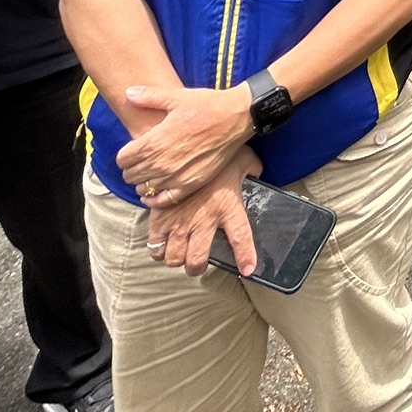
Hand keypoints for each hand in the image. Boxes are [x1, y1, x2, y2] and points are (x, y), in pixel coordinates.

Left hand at [116, 84, 253, 205]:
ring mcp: (175, 176)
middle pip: (131, 175)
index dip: (124, 154)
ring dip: (142, 182)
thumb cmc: (206, 105)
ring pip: (144, 188)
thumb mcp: (176, 97)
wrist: (236, 117)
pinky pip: (163, 200)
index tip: (132, 150)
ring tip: (149, 174)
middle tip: (140, 161)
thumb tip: (127, 92)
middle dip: (131, 168)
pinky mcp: (190, 185)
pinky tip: (152, 194)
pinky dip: (153, 199)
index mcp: (154, 141)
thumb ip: (149, 97)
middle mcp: (161, 162)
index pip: (123, 158)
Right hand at [145, 149, 262, 277]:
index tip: (248, 270)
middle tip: (196, 262)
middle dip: (196, 267)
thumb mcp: (243, 159)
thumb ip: (252, 169)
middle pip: (197, 259)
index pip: (241, 238)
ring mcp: (179, 220)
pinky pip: (154, 245)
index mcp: (227, 206)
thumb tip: (257, 172)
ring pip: (174, 257)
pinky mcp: (160, 216)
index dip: (245, 257)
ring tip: (179, 252)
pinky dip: (158, 249)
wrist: (186, 141)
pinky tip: (163, 243)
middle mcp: (203, 219)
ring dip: (177, 258)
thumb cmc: (218, 149)